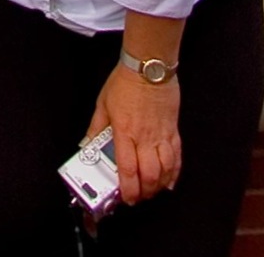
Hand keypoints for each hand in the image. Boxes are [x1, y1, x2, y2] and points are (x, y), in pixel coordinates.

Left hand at [86, 66, 181, 205]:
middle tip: (138, 196)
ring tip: (152, 190)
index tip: (126, 197)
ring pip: (166, 168)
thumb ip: (96, 127)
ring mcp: (161, 134)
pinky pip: (177, 155)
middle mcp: (144, 137)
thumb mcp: (103, 103)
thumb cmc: (125, 82)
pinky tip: (170, 180)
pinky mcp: (173, 129)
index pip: (127, 168)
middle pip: (149, 174)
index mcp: (124, 131)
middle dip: (145, 191)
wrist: (149, 66)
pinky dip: (175, 171)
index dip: (128, 188)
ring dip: (160, 185)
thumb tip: (86, 144)